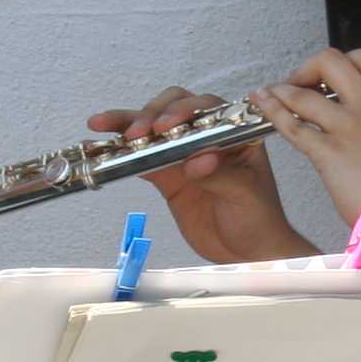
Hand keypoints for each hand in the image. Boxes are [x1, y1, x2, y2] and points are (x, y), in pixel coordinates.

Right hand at [86, 85, 304, 263]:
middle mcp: (207, 135)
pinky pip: (141, 158)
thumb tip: (198, 159)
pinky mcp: (168, 174)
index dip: (182, 111)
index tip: (165, 126)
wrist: (248, 253)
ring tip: (100, 123)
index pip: (206, 108)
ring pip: (153, 129)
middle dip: (151, 115)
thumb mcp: (246, 195)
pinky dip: (121, 153)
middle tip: (136, 134)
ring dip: (127, 124)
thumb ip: (222, 175)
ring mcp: (184, 153)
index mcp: (235, 132)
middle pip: (174, 108)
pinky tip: (101, 147)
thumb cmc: (259, 219)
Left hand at [248, 48, 360, 229]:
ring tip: (270, 92)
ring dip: (281, 90)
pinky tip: (265, 106)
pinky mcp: (329, 152)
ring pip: (303, 94)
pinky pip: (293, 125)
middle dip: (309, 68)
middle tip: (301, 81)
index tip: (333, 73)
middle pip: (331, 62)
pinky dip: (273, 112)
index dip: (346, 59)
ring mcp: (348, 128)